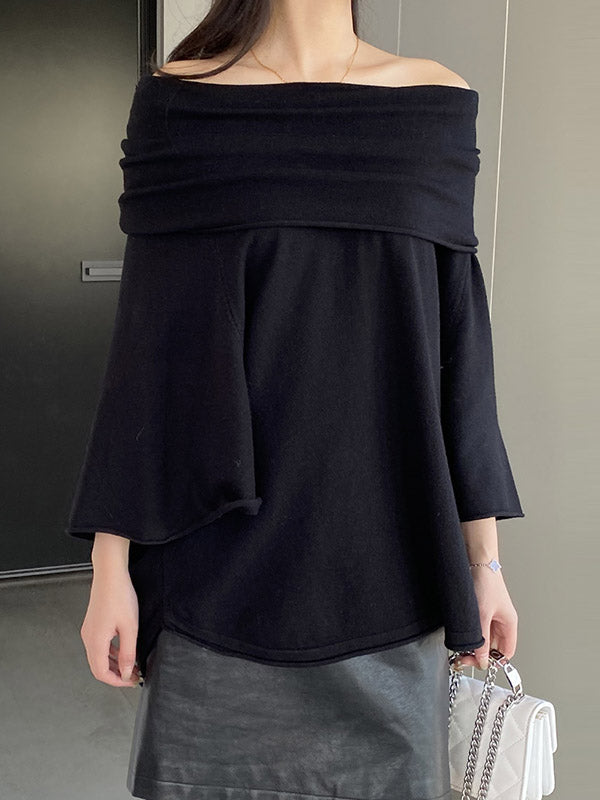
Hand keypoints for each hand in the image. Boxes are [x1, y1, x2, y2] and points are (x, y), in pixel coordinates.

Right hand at [80, 565, 141, 686]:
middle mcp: (88, 638)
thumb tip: (127, 672)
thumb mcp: (130, 627)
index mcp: (95, 642)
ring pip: (99, 657)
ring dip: (114, 664)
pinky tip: (123, 651)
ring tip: (131, 665)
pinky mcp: (93, 624)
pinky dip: (111, 653)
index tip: (131, 681)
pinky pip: (99, 645)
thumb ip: (128, 652)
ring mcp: (89, 630)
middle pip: (98, 667)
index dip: (117, 682)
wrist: (110, 574)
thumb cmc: (119, 596)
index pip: (102, 673)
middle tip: (133, 676)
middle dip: (116, 675)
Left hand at [458, 568, 518, 669]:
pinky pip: (476, 628)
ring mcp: (490, 615)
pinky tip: (460, 636)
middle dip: (479, 654)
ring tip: (460, 648)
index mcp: (508, 623)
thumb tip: (481, 660)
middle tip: (463, 658)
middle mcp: (501, 621)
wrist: (476, 560)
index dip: (494, 661)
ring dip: (473, 645)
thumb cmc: (485, 582)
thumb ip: (481, 639)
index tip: (477, 663)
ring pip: (483, 638)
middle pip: (493, 647)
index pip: (506, 652)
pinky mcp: (479, 609)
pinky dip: (469, 634)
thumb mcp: (482, 615)